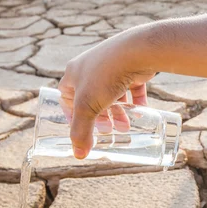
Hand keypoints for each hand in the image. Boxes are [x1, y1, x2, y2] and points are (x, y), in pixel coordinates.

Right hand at [58, 30, 156, 158]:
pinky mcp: (130, 66)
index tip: (84, 129)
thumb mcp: (87, 107)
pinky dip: (134, 101)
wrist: (137, 51)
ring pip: (112, 94)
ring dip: (118, 113)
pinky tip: (140, 112)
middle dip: (100, 118)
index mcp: (74, 73)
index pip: (66, 97)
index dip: (72, 116)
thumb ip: (82, 132)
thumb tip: (79, 156)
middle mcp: (91, 67)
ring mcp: (111, 66)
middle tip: (108, 131)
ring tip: (126, 127)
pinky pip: (131, 87)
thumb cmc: (106, 76)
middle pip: (92, 99)